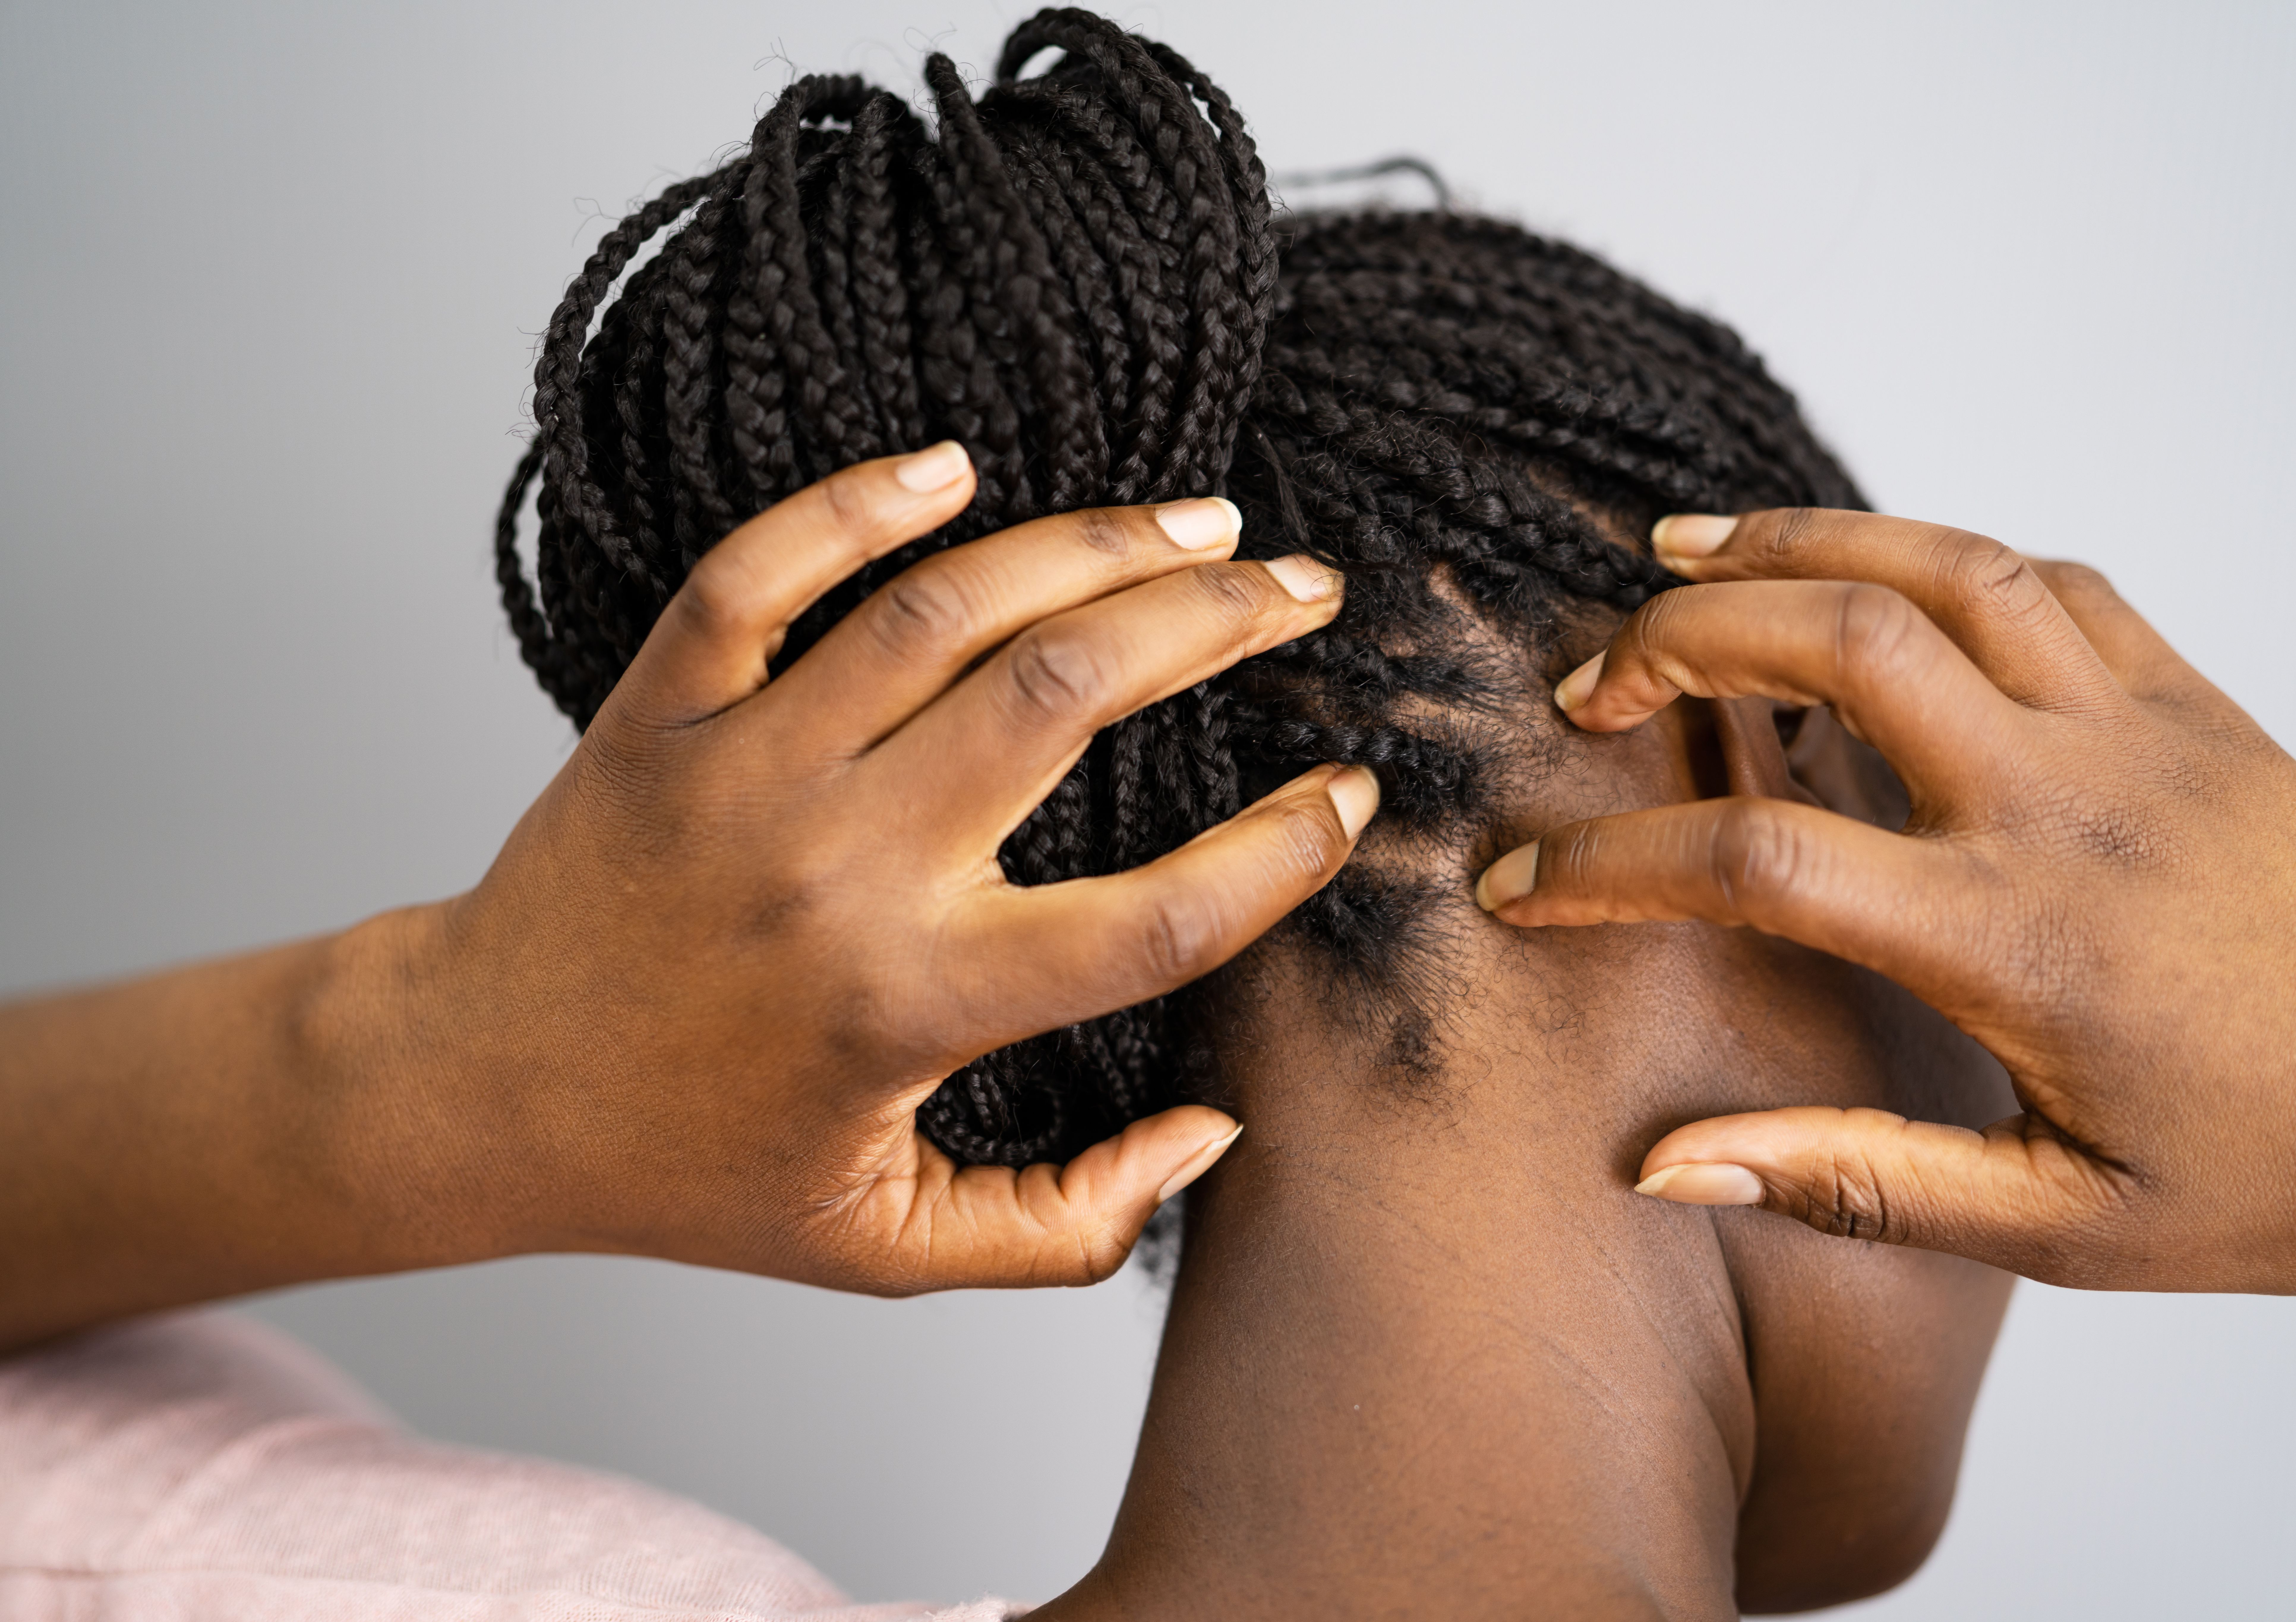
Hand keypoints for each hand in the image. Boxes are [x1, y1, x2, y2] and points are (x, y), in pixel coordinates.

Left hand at [349, 443, 1373, 1292]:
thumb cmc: (690, 1171)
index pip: (1153, 918)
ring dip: (1092, 547)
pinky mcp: (657, 712)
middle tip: (1300, 587)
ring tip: (1196, 520)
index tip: (1345, 794)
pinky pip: (758, 573)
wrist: (470, 1093)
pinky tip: (955, 463)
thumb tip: (1210, 1136)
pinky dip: (853, 502)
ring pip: (947, 613)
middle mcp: (841, 870)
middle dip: (1215, 622)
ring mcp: (742, 772)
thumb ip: (1065, 1226)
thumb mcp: (885, 1248)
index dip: (1277, 854)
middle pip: (1069, 699)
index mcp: (913, 1003)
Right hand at [1474, 508, 2295, 1292]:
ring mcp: (2136, 731)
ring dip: (1791, 542)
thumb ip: (1854, 1185)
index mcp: (2012, 939)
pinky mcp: (2194, 702)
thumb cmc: (2280, 1172)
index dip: (1610, 864)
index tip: (1520, 882)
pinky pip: (2050, 578)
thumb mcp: (2063, 1227)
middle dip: (1679, 636)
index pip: (1755, 858)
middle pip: (1834, 642)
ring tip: (1680, 551)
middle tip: (1590, 682)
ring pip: (1936, 569)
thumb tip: (1665, 1166)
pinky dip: (1937, 552)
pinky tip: (1870, 574)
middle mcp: (2061, 803)